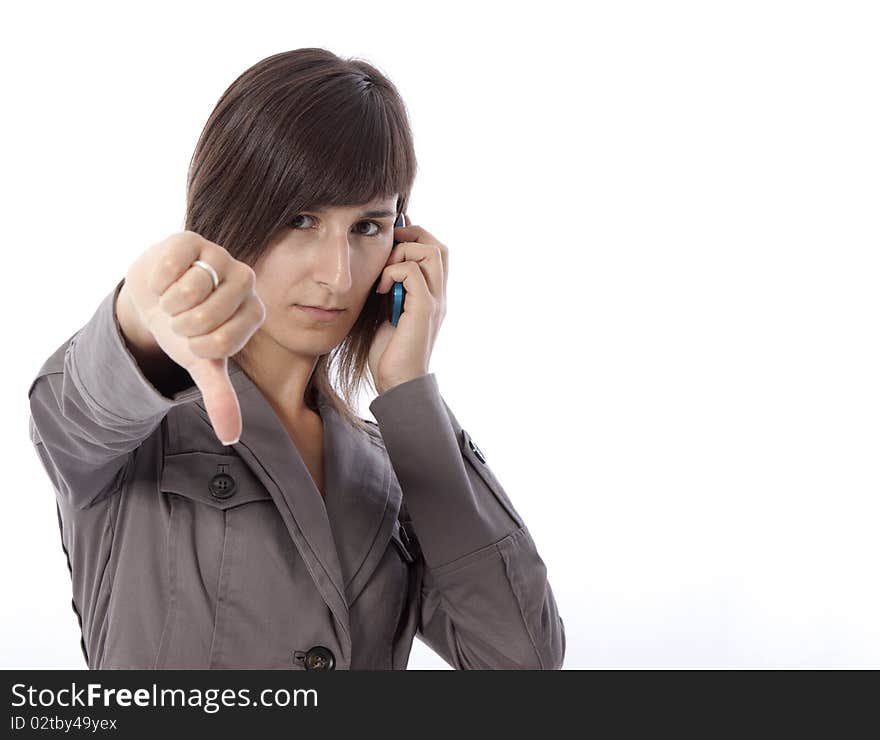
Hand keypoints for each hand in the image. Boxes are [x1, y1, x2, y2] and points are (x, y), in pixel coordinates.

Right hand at [119, 230, 265, 444]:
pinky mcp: (191, 239)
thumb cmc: (186, 331)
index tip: (195, 339)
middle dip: (182, 326)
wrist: (154, 298)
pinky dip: (158, 280)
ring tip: (172, 299)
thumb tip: (231, 437)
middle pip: (207, 315)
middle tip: (181, 319)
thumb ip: (220, 397)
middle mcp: (245, 280)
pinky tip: (163, 279)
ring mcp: (219, 256)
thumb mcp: (202, 364)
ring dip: (169, 303)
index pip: (222, 342)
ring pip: (190, 290)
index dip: (196, 346)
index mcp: (255, 312)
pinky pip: (172, 265)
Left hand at [369, 214, 447, 394]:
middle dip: (411, 237)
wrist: (396, 382)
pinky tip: (380, 290)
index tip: (391, 240)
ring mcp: (435, 301)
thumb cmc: (389, 352)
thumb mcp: (387, 311)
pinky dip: (392, 273)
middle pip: (438, 246)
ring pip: (430, 251)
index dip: (415, 236)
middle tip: (387, 249)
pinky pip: (412, 272)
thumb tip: (379, 265)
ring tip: (383, 273)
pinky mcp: (424, 309)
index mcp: (432, 295)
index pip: (436, 251)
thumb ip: (389, 289)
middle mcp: (439, 295)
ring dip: (401, 253)